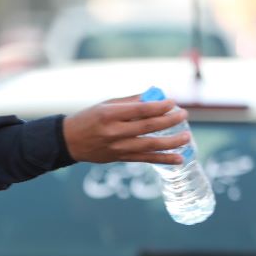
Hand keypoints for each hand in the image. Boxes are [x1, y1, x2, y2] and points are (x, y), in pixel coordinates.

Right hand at [62, 94, 190, 164]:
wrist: (69, 141)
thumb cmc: (89, 118)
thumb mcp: (106, 105)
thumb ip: (131, 102)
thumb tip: (155, 97)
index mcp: (110, 114)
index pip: (141, 110)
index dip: (160, 106)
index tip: (173, 103)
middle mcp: (114, 131)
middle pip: (148, 126)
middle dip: (169, 121)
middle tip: (184, 115)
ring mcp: (117, 147)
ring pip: (150, 145)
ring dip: (171, 142)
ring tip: (187, 137)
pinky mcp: (119, 158)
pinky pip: (145, 159)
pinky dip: (163, 159)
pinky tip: (178, 159)